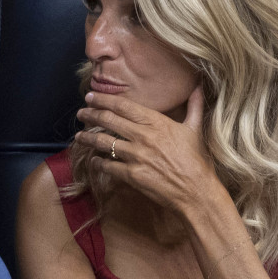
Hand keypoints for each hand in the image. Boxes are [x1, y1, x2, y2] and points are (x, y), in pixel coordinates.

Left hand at [74, 86, 225, 216]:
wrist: (196, 191)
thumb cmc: (197, 161)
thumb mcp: (195, 130)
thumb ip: (194, 106)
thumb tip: (198, 87)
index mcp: (157, 122)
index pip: (123, 106)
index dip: (103, 99)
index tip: (90, 96)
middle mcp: (143, 136)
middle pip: (109, 120)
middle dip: (90, 115)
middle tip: (81, 113)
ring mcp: (136, 156)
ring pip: (104, 142)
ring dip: (88, 138)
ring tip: (79, 137)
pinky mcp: (132, 175)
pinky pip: (108, 166)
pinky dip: (98, 162)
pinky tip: (94, 160)